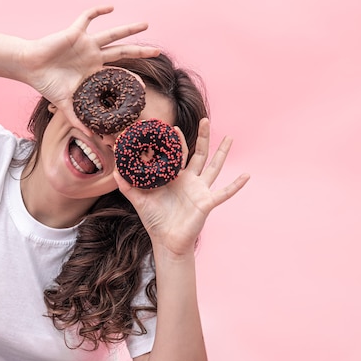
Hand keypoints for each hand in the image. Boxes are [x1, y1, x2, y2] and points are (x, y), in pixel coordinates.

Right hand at [19, 6, 159, 132]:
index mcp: (93, 73)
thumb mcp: (64, 104)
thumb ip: (77, 119)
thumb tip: (90, 136)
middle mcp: (93, 57)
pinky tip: (111, 8)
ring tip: (146, 25)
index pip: (118, 75)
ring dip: (129, 30)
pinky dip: (98, 11)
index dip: (131, 81)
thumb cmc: (46, 84)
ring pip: (112, 34)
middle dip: (140, 53)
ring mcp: (86, 44)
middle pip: (123, 53)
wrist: (30, 67)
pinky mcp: (75, 33)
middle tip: (158, 52)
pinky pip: (88, 18)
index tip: (144, 87)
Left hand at [114, 118, 249, 257]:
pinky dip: (236, 185)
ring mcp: (200, 190)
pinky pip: (224, 192)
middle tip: (206, 118)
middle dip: (203, 137)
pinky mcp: (207, 202)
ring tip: (230, 138)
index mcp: (175, 178)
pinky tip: (247, 175)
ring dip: (222, 153)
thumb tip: (114, 170)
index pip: (178, 154)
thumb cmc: (155, 221)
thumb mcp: (139, 200)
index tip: (172, 127)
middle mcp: (190, 181)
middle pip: (199, 153)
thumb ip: (127, 185)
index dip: (177, 141)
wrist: (166, 241)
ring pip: (214, 167)